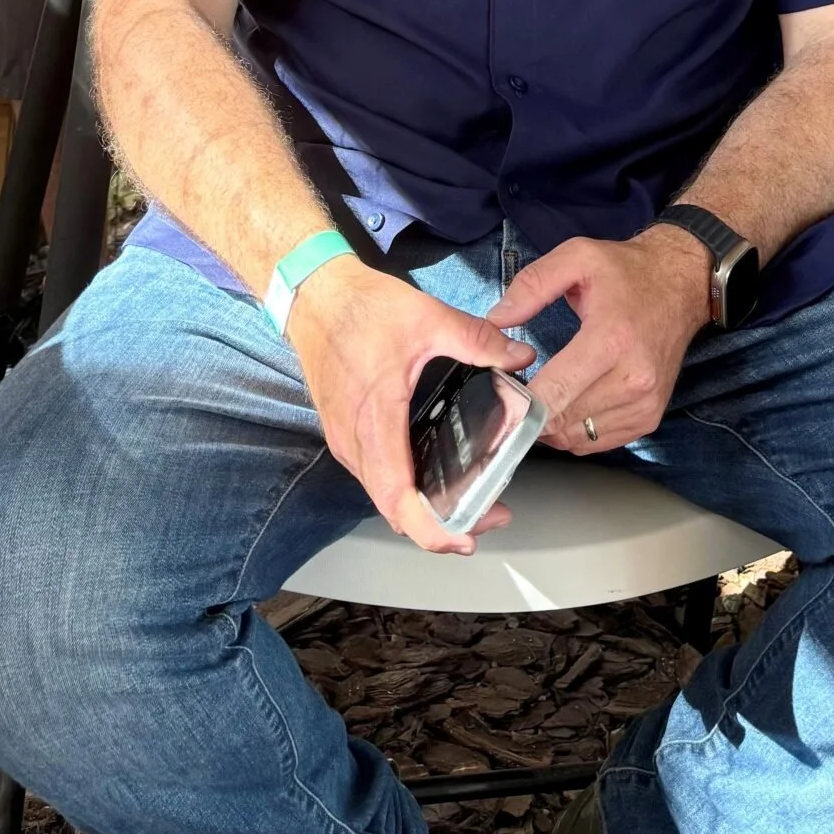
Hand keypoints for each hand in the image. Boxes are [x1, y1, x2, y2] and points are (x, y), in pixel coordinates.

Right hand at [285, 264, 535, 555]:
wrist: (312, 295)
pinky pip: (375, 475)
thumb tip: (520, 357)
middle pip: (394, 508)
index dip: (430, 529)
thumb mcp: (427, 316)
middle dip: (441, 525)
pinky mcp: (344, 432)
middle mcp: (354, 440)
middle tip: (488, 514)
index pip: (398, 496)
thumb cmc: (361, 307)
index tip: (464, 538)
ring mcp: (345, 439)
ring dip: (422, 509)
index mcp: (375, 418)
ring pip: (383, 496)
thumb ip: (477, 339)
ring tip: (470, 499)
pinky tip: (434, 474)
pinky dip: (404, 488)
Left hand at [488, 229, 711, 453]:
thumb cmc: (629, 271)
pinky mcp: (649, 418)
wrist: (682, 284)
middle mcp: (632, 378)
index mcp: (611, 339)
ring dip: (552, 423)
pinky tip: (569, 403)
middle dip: (531, 410)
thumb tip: (497, 319)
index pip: (555, 393)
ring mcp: (645, 403)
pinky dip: (575, 430)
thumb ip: (532, 285)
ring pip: (576, 438)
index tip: (501, 391)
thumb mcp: (577, 256)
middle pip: (561, 420)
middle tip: (518, 389)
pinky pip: (596, 442)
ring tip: (546, 393)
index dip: (520, 400)